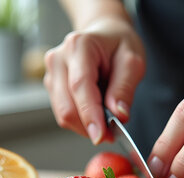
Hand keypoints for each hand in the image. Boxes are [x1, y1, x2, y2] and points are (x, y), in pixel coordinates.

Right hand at [43, 17, 144, 143]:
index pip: (80, 86)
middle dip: (89, 126)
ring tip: (107, 121)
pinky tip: (96, 113)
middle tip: (112, 134)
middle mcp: (58, 59)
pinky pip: (63, 113)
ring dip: (85, 126)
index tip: (101, 136)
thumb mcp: (132, 61)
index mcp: (79, 46)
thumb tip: (118, 115)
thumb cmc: (119, 45)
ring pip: (63, 114)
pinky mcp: (51, 87)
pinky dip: (81, 121)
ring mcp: (51, 74)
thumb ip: (125, 88)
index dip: (89, 115)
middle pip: (66, 106)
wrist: (104, 34)